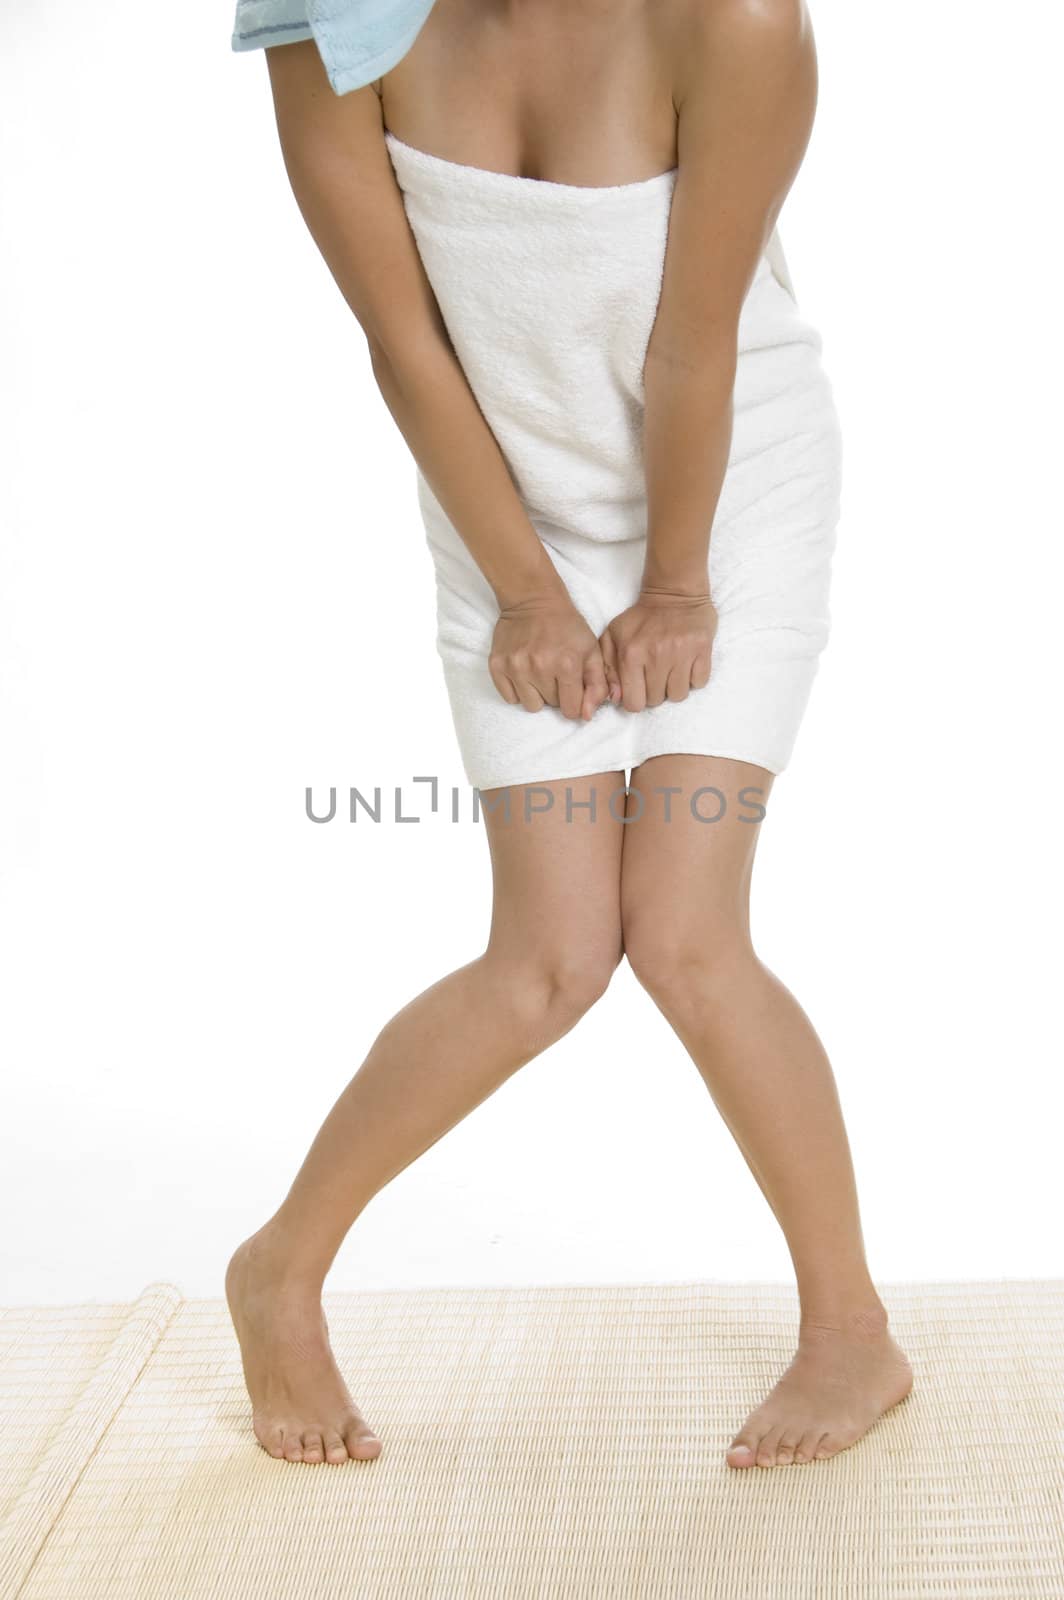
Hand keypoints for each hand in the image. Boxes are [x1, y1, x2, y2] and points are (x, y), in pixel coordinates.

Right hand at [489, 593, 610, 719]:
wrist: (533, 598)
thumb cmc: (566, 625)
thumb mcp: (591, 650)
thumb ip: (597, 685)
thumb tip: (586, 716)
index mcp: (567, 664)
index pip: (572, 710)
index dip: (575, 702)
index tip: (572, 688)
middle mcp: (539, 667)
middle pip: (552, 706)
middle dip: (557, 694)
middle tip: (555, 672)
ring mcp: (516, 667)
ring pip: (530, 705)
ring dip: (537, 694)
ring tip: (539, 672)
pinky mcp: (497, 666)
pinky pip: (509, 698)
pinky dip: (518, 690)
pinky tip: (525, 671)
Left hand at [599, 587, 717, 710]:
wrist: (674, 592)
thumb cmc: (641, 618)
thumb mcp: (614, 636)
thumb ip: (607, 669)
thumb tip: (615, 698)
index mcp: (631, 654)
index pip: (634, 703)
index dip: (636, 700)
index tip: (639, 689)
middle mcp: (656, 656)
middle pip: (657, 701)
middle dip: (655, 692)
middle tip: (655, 674)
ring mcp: (682, 653)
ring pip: (679, 695)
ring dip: (674, 687)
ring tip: (671, 670)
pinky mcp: (703, 649)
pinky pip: (699, 683)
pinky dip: (693, 678)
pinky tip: (686, 664)